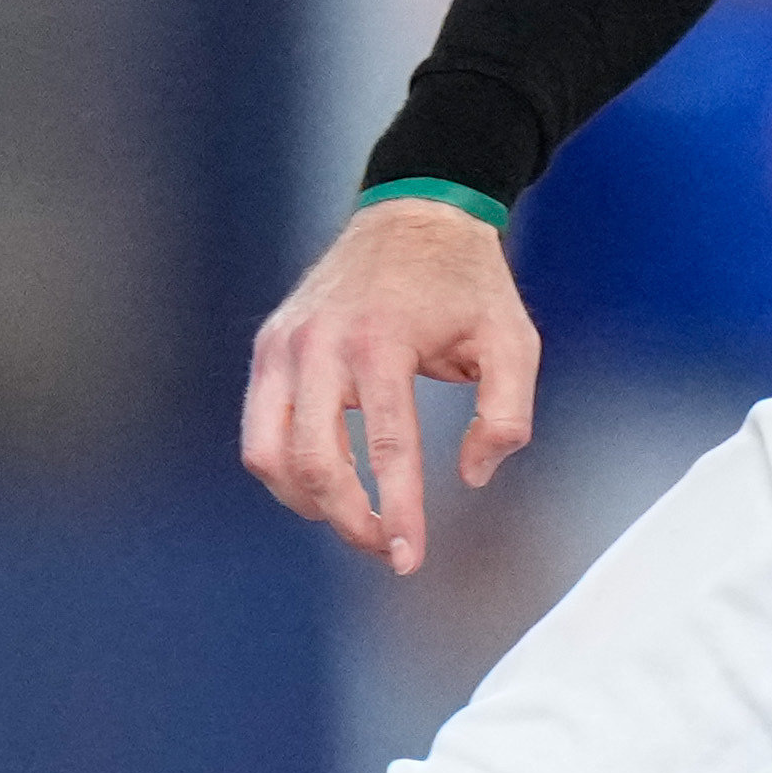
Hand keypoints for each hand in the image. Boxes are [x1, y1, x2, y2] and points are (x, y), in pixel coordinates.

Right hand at [240, 196, 540, 575]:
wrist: (413, 214)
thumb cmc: (466, 282)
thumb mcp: (513, 340)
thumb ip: (506, 414)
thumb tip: (472, 476)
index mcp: (383, 338)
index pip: (385, 447)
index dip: (396, 512)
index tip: (406, 558)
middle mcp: (322, 340)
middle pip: (313, 460)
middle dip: (348, 519)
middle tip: (384, 547)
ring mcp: (286, 343)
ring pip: (268, 452)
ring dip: (306, 502)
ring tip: (352, 517)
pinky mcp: (270, 346)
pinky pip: (258, 429)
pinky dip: (284, 468)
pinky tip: (324, 481)